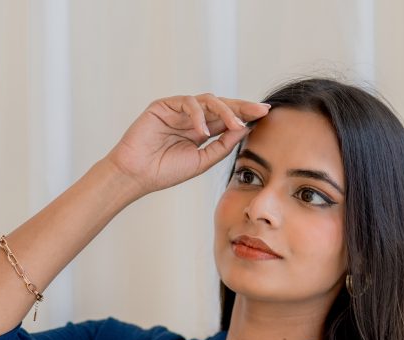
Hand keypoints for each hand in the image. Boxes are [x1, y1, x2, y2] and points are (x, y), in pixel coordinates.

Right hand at [105, 92, 271, 195]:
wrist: (137, 175)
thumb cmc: (166, 171)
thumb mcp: (202, 161)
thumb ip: (222, 146)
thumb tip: (244, 129)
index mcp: (200, 131)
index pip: (226, 119)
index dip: (245, 115)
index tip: (266, 116)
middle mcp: (191, 118)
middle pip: (221, 105)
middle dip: (242, 106)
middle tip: (261, 109)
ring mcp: (178, 110)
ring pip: (207, 101)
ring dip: (224, 111)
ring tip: (235, 124)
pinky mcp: (164, 105)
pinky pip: (187, 103)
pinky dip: (197, 115)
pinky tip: (203, 131)